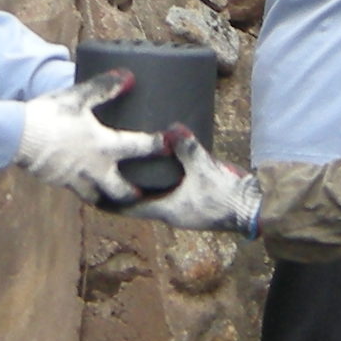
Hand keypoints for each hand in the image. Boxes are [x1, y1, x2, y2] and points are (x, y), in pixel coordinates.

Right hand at [11, 76, 161, 203]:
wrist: (17, 137)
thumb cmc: (50, 115)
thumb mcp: (78, 97)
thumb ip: (104, 87)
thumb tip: (129, 77)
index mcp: (103, 145)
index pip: (138, 147)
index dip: (157, 145)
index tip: (170, 146)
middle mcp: (93, 167)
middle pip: (119, 189)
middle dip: (131, 193)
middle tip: (141, 195)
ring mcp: (74, 177)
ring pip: (96, 195)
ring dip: (106, 198)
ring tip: (112, 200)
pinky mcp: (57, 180)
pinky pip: (75, 190)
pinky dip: (83, 190)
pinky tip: (81, 186)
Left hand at [114, 130, 260, 233]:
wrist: (251, 208)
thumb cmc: (226, 195)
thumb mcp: (204, 168)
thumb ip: (188, 148)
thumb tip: (172, 129)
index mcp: (165, 209)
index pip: (128, 208)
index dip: (107, 201)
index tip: (88, 192)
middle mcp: (169, 211)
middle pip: (135, 202)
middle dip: (120, 190)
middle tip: (102, 173)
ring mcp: (182, 207)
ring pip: (151, 197)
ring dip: (139, 187)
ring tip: (126, 167)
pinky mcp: (193, 200)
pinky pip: (167, 192)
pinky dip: (157, 182)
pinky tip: (159, 167)